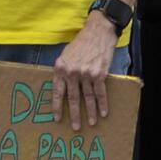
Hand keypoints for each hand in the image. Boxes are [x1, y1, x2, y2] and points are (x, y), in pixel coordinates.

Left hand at [52, 15, 115, 130]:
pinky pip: (101, 92)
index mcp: (61, 68)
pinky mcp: (99, 74)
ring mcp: (86, 74)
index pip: (57, 92)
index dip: (57, 107)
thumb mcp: (65, 55)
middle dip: (74, 115)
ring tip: (91, 123)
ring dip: (91, 112)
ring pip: (88, 98)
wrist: (97, 31)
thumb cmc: (80, 43)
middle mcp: (72, 72)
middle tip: (75, 127)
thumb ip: (63, 71)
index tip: (57, 119)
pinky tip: (103, 113)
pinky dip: (102, 104)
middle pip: (74, 98)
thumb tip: (62, 88)